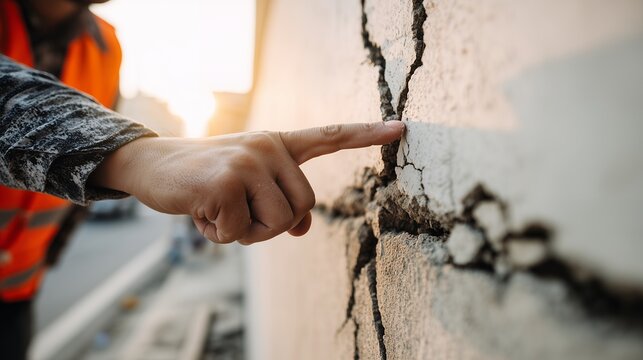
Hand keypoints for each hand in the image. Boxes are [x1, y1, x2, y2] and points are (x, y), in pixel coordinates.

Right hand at [91, 121, 404, 244]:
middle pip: (302, 208)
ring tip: (218, 210)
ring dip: (246, 232)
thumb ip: (279, 203)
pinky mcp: (226, 182)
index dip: (366, 135)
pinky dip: (220, 235)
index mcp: (278, 144)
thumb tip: (302, 229)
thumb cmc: (207, 179)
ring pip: (277, 224)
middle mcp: (269, 146)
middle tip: (238, 214)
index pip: (330, 136)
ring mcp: (249, 161)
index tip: (401, 128)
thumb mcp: (247, 188)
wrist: (154, 166)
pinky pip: (241, 232)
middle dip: (271, 225)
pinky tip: (201, 212)